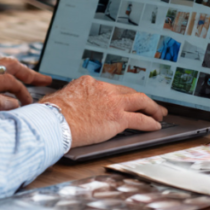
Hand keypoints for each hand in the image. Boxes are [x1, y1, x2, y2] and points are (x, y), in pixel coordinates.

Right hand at [39, 75, 167, 146]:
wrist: (53, 122)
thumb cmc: (50, 114)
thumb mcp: (57, 99)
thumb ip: (66, 100)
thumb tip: (58, 104)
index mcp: (89, 83)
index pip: (111, 88)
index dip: (121, 96)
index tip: (126, 101)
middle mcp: (103, 89)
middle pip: (129, 92)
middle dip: (142, 99)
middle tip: (151, 105)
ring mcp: (112, 102)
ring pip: (140, 101)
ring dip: (152, 108)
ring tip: (159, 114)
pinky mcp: (118, 118)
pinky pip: (140, 119)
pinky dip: (150, 122)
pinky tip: (155, 126)